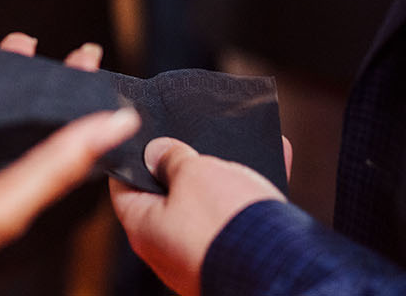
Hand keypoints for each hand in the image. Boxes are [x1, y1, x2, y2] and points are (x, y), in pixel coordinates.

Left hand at [109, 138, 287, 295]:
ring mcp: (201, 256)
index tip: (144, 138)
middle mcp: (168, 249)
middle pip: (168, 196)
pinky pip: (239, 216)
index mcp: (144, 229)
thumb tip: (159, 151)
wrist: (281, 267)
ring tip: (241, 146)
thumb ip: (172, 157)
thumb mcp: (193, 173)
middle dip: (185, 165)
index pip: (124, 187)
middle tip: (195, 141)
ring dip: (226, 175)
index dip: (133, 158)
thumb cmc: (225, 223)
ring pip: (210, 204)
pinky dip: (252, 190)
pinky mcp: (236, 258)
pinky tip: (275, 160)